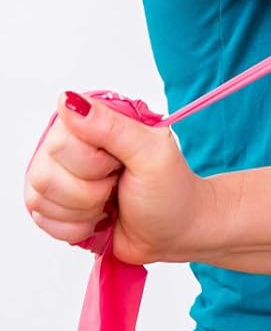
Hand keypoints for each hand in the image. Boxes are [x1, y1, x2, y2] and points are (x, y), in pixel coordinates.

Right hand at [23, 93, 204, 265]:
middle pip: (45, 173)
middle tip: (116, 183)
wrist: (173, 231)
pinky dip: (73, 228)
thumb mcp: (151, 153)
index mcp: (97, 121)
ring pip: (38, 197)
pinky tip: (97, 219)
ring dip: (81, 211)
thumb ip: (112, 127)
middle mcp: (72, 145)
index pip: (61, 141)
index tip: (120, 164)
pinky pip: (40, 219)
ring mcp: (60, 175)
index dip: (92, 163)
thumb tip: (69, 100)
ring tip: (108, 202)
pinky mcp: (54, 205)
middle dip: (88, 190)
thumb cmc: (169, 190)